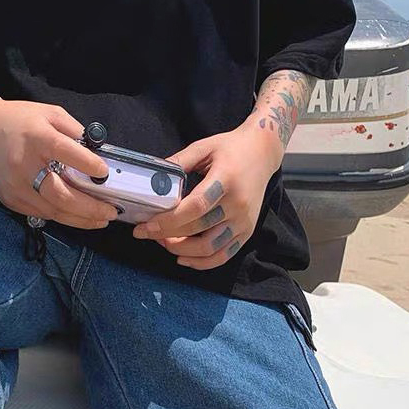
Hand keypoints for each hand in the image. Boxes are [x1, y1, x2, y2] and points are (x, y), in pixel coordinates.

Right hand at [0, 98, 119, 229]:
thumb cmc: (20, 119)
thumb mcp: (50, 113)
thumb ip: (74, 130)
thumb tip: (98, 153)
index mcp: (38, 138)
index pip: (66, 153)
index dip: (88, 165)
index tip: (105, 173)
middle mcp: (25, 165)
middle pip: (61, 195)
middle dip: (91, 207)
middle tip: (111, 211)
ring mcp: (15, 186)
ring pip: (53, 211)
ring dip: (81, 219)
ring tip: (100, 219)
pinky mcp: (9, 198)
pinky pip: (40, 214)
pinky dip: (61, 217)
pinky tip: (77, 216)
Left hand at [132, 126, 279, 268]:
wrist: (262, 152)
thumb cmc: (230, 148)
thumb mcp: (203, 146)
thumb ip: (179, 161)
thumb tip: (152, 178)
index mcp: (226, 179)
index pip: (195, 207)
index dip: (168, 220)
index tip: (146, 226)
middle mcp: (237, 204)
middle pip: (198, 229)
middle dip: (167, 235)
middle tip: (147, 232)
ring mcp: (243, 221)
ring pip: (209, 247)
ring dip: (181, 250)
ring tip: (163, 242)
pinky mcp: (246, 231)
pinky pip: (224, 255)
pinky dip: (202, 262)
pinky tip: (182, 257)